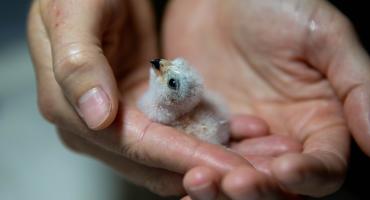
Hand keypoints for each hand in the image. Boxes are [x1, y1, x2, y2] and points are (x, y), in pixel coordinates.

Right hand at [28, 0, 253, 195]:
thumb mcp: (74, 16)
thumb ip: (79, 64)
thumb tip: (97, 118)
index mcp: (70, 110)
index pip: (135, 145)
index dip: (182, 158)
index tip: (227, 166)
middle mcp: (94, 129)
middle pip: (155, 162)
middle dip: (203, 168)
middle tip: (252, 170)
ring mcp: (119, 124)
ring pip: (170, 156)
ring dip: (210, 160)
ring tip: (255, 158)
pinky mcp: (142, 114)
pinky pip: (177, 134)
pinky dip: (206, 138)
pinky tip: (239, 135)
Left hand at [163, 0, 369, 197]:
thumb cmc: (276, 4)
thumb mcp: (325, 34)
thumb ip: (358, 85)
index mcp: (317, 121)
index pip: (323, 167)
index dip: (308, 175)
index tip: (285, 168)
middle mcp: (279, 137)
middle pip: (276, 185)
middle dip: (258, 189)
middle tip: (236, 182)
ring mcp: (239, 137)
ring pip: (235, 180)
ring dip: (219, 191)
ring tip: (200, 183)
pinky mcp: (205, 130)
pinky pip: (199, 160)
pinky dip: (189, 172)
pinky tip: (181, 175)